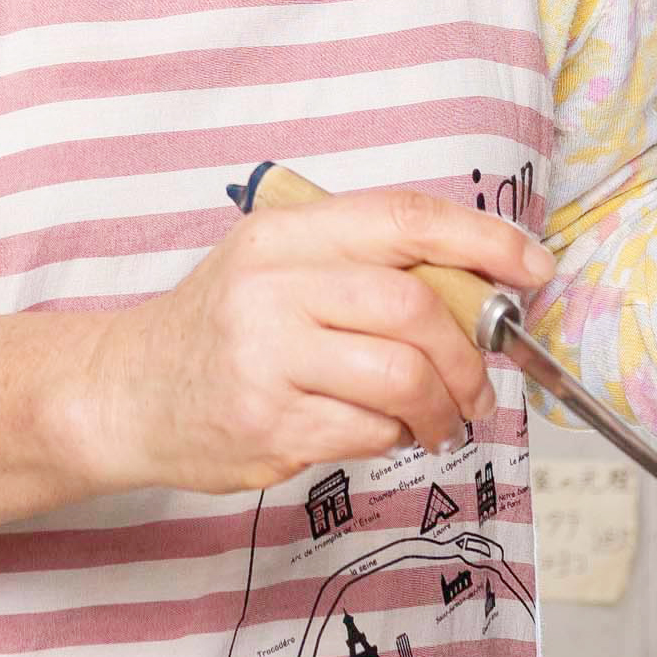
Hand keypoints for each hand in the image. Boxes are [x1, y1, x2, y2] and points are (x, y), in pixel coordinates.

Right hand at [75, 187, 556, 495]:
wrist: (124, 394)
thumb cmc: (218, 328)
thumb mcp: (272, 265)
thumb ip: (359, 264)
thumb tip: (480, 285)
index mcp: (283, 235)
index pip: (402, 219)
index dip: (483, 240)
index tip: (532, 269)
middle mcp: (271, 288)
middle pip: (414, 308)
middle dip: (468, 353)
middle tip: (479, 382)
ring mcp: (267, 360)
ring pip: (401, 378)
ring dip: (442, 407)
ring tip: (440, 419)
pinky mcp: (269, 426)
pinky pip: (370, 432)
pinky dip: (396, 437)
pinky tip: (384, 433)